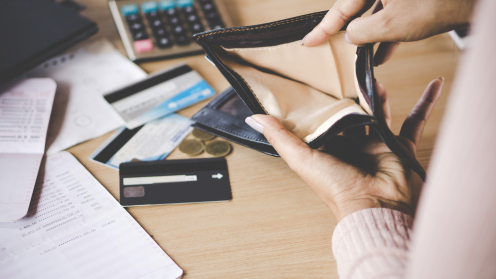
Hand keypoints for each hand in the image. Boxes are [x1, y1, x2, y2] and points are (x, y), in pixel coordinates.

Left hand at [245, 78, 442, 221]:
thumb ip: (280, 137)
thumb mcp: (301, 159)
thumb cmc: (337, 188)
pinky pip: (414, 121)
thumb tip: (254, 117)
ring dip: (377, 94)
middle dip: (349, 95)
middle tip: (346, 71)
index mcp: (327, 148)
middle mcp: (351, 146)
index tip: (316, 80)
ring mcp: (376, 145)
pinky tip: (433, 85)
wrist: (375, 207)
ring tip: (373, 73)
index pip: (322, 119)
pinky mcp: (399, 146)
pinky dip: (425, 104)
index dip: (320, 101)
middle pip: (351, 114)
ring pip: (378, 113)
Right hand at [303, 0, 475, 64]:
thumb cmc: (436, 4)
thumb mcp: (389, 25)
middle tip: (327, 46)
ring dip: (368, 36)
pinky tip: (383, 54)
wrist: (471, 2)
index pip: (340, 8)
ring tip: (361, 56)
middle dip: (346, 31)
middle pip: (355, 9)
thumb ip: (361, 32)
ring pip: (373, 14)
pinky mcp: (408, 0)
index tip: (309, 41)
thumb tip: (350, 35)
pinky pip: (389, 16)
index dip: (322, 29)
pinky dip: (385, 34)